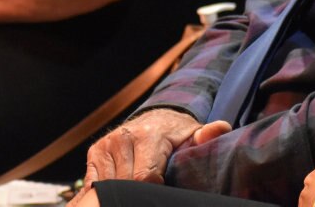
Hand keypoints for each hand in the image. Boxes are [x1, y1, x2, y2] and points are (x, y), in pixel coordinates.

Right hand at [80, 109, 201, 188]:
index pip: (145, 177)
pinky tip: (118, 194)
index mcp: (148, 136)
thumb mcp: (195, 135)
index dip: (154, 192)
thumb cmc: (178, 135)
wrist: (156, 119)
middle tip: (151, 195)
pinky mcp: (95, 152)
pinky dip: (103, 193)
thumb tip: (220, 128)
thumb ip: (207, 136)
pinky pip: (94, 183)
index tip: (163, 193)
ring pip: (110, 187)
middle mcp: (123, 138)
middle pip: (127, 185)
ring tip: (137, 192)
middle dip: (138, 194)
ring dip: (122, 193)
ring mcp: (107, 145)